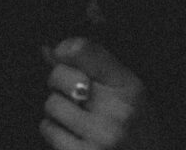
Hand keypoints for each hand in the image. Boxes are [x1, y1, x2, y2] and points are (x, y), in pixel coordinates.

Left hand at [40, 37, 159, 149]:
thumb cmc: (137, 127)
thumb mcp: (129, 90)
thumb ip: (96, 65)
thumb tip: (51, 49)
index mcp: (128, 85)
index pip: (84, 51)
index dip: (65, 50)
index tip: (62, 54)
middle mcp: (115, 109)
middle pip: (60, 76)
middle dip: (59, 82)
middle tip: (71, 91)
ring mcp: (99, 136)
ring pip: (52, 104)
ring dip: (57, 110)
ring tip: (74, 116)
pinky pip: (49, 130)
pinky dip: (54, 130)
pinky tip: (71, 133)